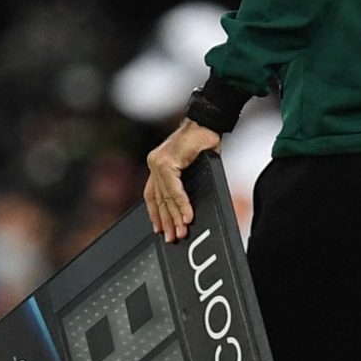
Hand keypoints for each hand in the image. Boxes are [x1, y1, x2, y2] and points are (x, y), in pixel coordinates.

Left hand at [144, 119, 221, 240]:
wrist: (208, 123)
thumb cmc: (202, 142)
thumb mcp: (192, 167)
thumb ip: (185, 183)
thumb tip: (187, 207)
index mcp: (157, 165)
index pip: (152, 195)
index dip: (155, 213)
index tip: (159, 229)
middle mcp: (154, 164)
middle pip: (159, 199)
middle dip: (166, 221)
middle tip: (172, 238)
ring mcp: (158, 162)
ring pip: (166, 197)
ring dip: (175, 217)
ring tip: (182, 231)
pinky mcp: (167, 162)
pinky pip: (174, 189)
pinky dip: (182, 204)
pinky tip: (187, 216)